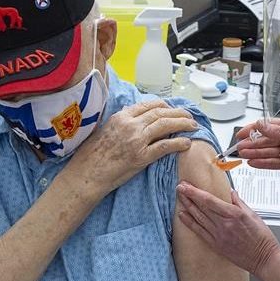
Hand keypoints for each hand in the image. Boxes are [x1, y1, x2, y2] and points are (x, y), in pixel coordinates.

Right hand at [63, 100, 198, 199]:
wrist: (86, 175)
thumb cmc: (92, 156)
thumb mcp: (104, 130)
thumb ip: (120, 122)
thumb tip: (132, 115)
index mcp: (120, 117)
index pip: (148, 105)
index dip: (164, 106)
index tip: (173, 109)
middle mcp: (130, 125)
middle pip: (161, 113)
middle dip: (178, 113)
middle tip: (189, 116)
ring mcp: (136, 140)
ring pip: (166, 125)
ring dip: (182, 124)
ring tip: (193, 126)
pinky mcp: (141, 157)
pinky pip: (165, 146)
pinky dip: (178, 143)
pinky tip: (187, 143)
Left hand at [176, 182, 279, 275]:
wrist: (264, 259)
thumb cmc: (262, 238)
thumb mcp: (253, 215)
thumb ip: (239, 202)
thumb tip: (231, 192)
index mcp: (234, 214)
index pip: (209, 200)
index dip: (195, 192)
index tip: (187, 185)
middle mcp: (224, 225)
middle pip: (201, 208)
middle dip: (188, 196)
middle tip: (179, 187)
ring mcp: (218, 235)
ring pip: (198, 218)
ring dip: (187, 207)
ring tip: (179, 198)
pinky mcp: (216, 245)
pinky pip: (199, 232)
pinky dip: (190, 223)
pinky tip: (182, 216)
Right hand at [235, 118, 279, 195]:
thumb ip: (278, 131)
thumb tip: (261, 124)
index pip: (268, 126)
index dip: (253, 129)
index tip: (242, 133)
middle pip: (264, 140)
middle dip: (251, 143)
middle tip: (239, 147)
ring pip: (265, 152)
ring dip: (253, 153)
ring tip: (243, 155)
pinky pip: (269, 162)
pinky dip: (260, 163)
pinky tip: (252, 162)